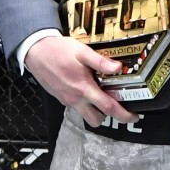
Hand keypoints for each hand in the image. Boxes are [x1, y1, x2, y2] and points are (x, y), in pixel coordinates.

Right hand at [24, 35, 138, 127]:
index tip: (134, 116)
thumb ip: (100, 62)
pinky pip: (77, 107)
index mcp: (84, 89)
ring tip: (102, 96)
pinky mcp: (61, 98)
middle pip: (97, 119)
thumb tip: (117, 68)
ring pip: (86, 116)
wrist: (35, 52)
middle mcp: (76, 99)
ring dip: (96, 111)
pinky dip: (85, 103)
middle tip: (119, 107)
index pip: (108, 108)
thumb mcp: (81, 51)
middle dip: (110, 117)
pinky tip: (87, 89)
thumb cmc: (58, 50)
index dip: (124, 115)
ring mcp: (67, 100)